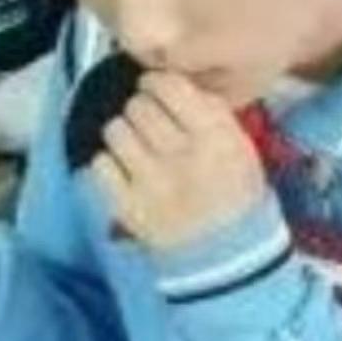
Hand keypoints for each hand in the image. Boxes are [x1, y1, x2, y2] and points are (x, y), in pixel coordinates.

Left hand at [88, 71, 266, 250]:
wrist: (227, 258)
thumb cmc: (236, 197)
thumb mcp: (241, 149)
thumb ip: (212, 114)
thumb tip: (172, 82)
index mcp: (216, 137)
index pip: (170, 87)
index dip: (156, 82)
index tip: (154, 87)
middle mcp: (182, 155)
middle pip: (138, 106)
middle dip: (140, 109)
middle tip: (148, 123)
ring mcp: (152, 182)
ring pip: (115, 130)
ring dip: (123, 134)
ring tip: (135, 148)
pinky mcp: (128, 206)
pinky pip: (100, 164)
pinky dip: (109, 164)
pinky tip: (123, 172)